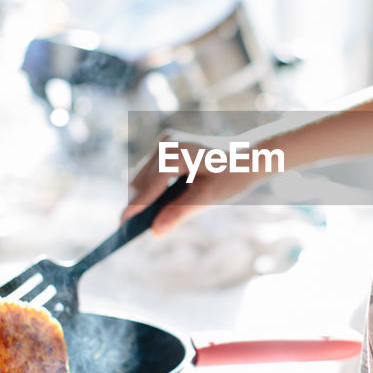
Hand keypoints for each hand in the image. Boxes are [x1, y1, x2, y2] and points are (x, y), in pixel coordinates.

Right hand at [122, 130, 265, 235]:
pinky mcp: (168, 145)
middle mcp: (167, 142)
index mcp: (177, 152)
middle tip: (132, 230)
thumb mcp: (208, 198)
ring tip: (143, 220)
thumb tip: (155, 231)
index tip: (123, 225)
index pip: (150, 184)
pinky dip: (153, 187)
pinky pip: (152, 171)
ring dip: (146, 196)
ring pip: (143, 176)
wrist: (250, 155)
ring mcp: (166, 141)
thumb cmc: (234, 175)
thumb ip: (180, 213)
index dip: (137, 206)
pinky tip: (158, 204)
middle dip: (140, 203)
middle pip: (141, 180)